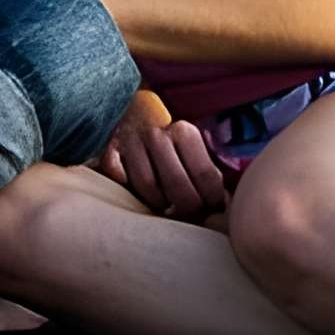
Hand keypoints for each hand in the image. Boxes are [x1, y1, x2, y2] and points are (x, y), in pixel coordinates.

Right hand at [93, 92, 226, 220]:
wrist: (131, 118)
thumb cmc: (170, 148)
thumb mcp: (192, 152)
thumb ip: (208, 177)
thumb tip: (225, 209)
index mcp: (184, 132)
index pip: (206, 177)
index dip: (212, 202)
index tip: (211, 210)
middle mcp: (157, 134)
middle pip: (178, 186)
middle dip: (187, 210)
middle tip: (189, 216)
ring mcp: (131, 142)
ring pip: (147, 187)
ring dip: (158, 204)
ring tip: (166, 207)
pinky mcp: (109, 152)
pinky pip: (119, 180)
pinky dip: (128, 190)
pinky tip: (139, 196)